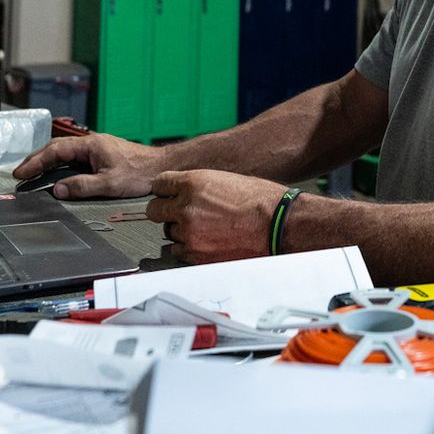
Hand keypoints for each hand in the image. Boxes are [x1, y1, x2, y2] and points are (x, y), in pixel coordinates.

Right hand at [12, 133, 168, 198]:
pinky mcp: (101, 154)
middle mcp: (91, 143)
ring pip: (64, 151)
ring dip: (47, 161)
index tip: (20, 173)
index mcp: (90, 145)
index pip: (55, 151)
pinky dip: (59, 163)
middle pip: (56, 148)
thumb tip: (57, 189)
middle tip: (20, 173)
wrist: (160, 167)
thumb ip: (81, 186)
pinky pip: (73, 156)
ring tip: (32, 172)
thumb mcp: (109, 184)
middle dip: (36, 160)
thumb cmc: (140, 172)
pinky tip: (56, 172)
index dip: (35, 163)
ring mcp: (96, 147)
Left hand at [144, 170, 288, 263]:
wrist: (278, 224)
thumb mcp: (226, 180)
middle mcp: (186, 207)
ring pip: (168, 232)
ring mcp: (189, 233)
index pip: (159, 184)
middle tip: (182, 213)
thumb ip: (199, 186)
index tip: (169, 194)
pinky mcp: (195, 254)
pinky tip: (205, 241)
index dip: (166, 190)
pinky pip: (178, 251)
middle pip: (154, 210)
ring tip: (204, 228)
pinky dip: (187, 248)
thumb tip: (184, 192)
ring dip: (180, 230)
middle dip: (166, 210)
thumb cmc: (261, 201)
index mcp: (193, 183)